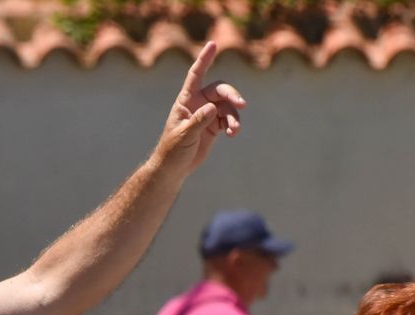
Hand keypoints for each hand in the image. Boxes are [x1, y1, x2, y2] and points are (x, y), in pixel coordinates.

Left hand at [154, 42, 246, 174]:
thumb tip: (212, 108)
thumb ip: (198, 121)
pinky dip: (233, 125)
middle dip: (232, 95)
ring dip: (234, 117)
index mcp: (186, 101)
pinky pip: (228, 119)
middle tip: (241, 104)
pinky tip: (233, 134)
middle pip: (219, 90)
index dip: (204, 59)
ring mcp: (207, 114)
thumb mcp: (184, 136)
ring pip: (227, 107)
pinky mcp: (214, 126)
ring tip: (234, 130)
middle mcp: (198, 103)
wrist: (173, 169)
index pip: (196, 75)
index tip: (213, 44)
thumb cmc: (172, 151)